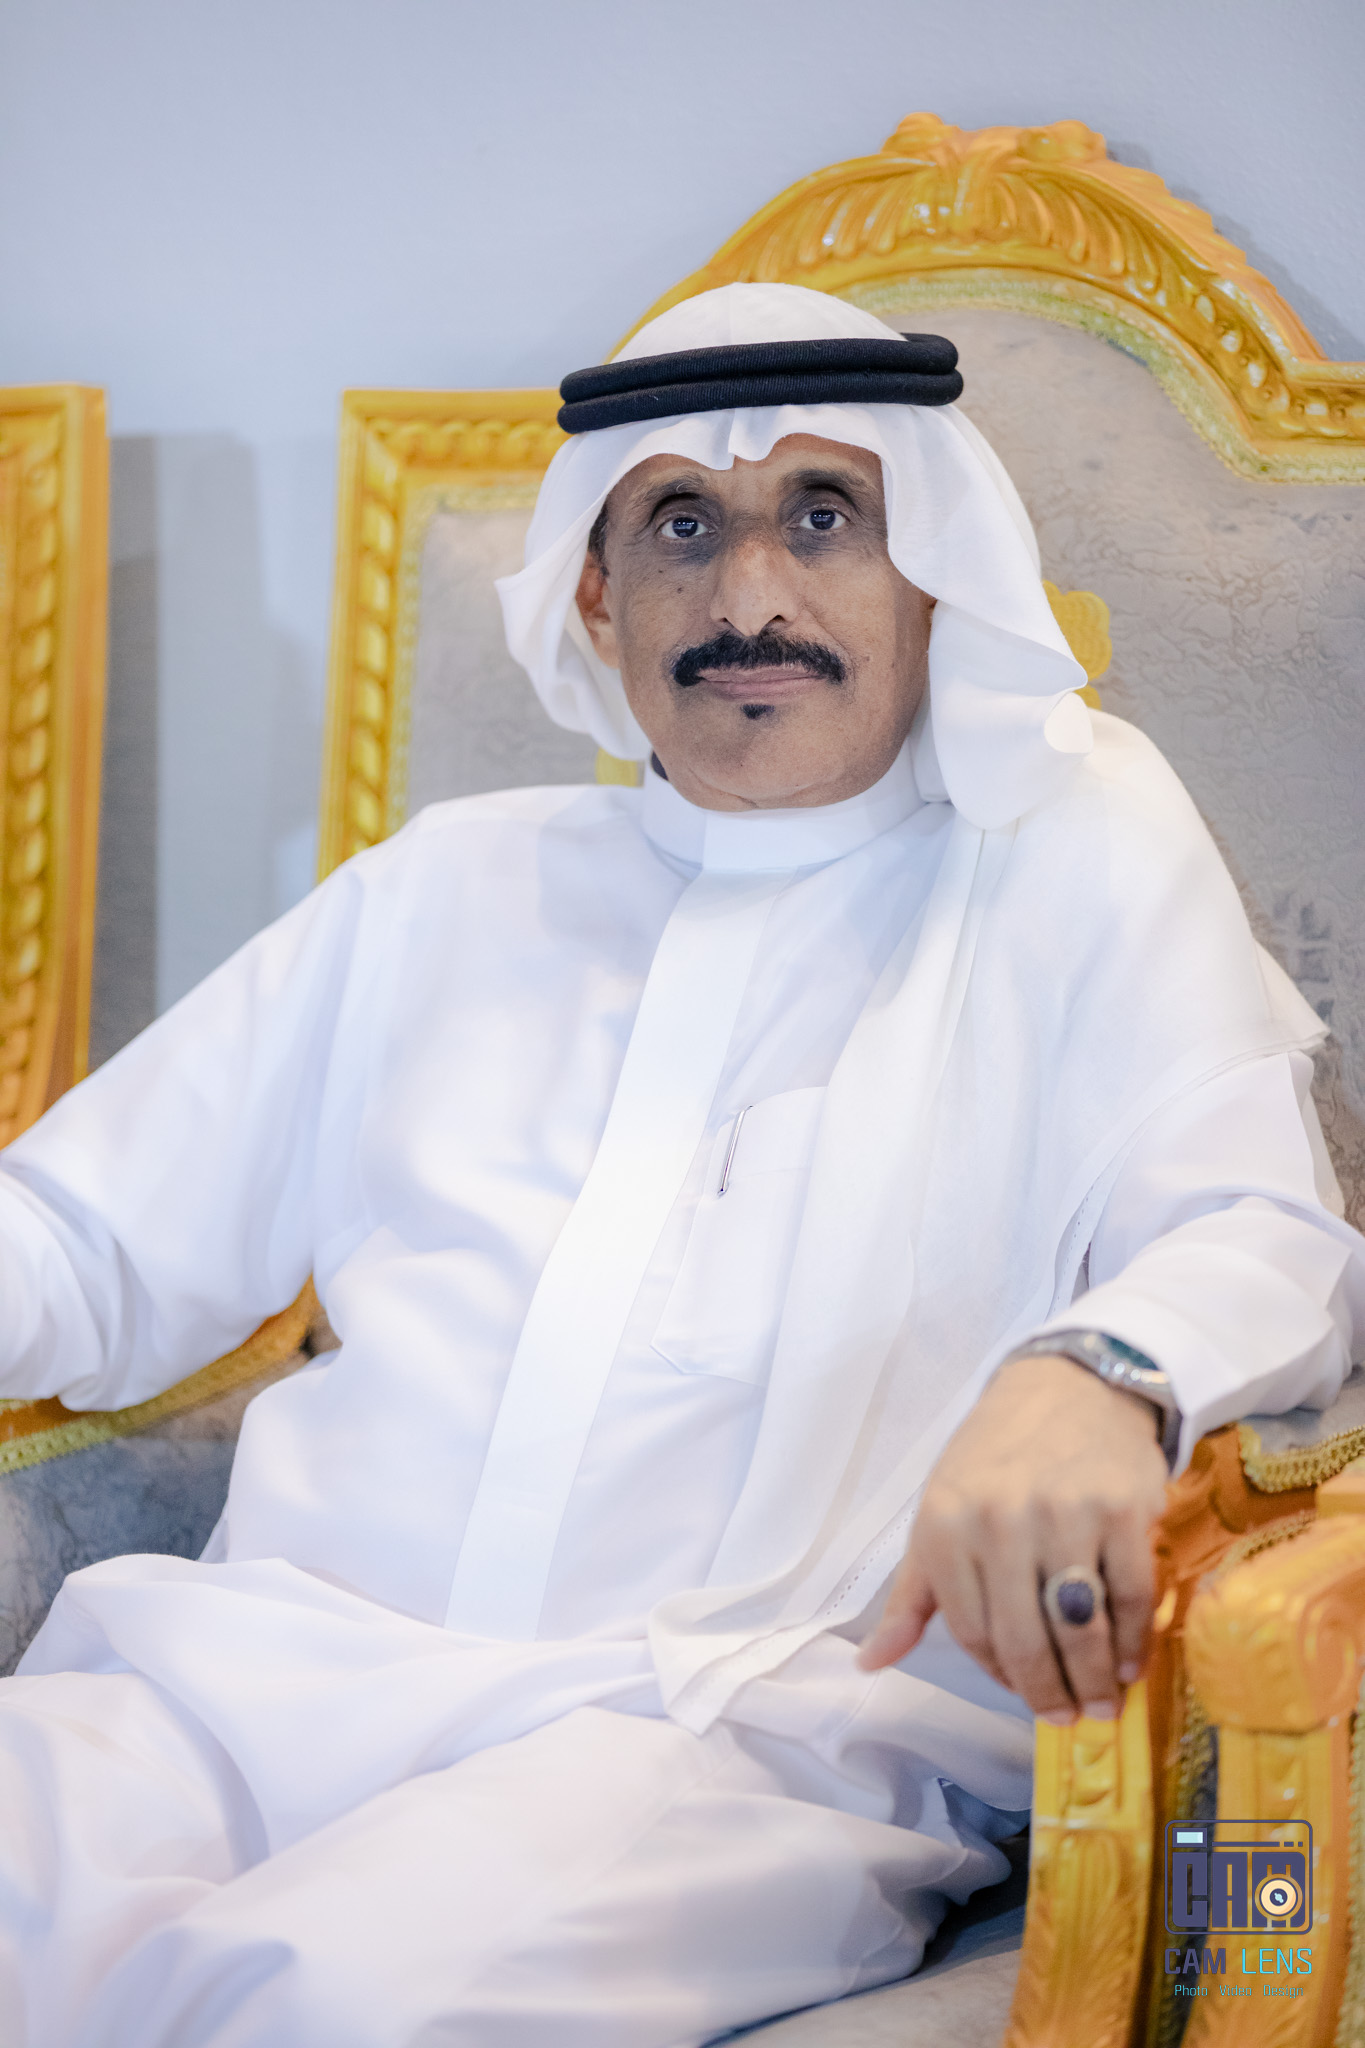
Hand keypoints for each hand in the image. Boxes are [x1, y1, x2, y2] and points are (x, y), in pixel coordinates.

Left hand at [857, 1354, 1168, 1720]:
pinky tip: (1130, 1660)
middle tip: (1070, 1717)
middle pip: (1026, 1641)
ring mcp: (1063, 1515)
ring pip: (1080, 1628)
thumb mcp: (938, 1516)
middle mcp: (999, 1521)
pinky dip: (1134, 1640)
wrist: (1070, 1386)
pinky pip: (1131, 1596)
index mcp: (944, 1527)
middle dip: (1049, 1694)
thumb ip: (910, 1596)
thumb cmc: (994, 1459)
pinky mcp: (1122, 1509)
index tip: (1021, 1693)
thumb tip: (871, 1662)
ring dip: (1093, 1680)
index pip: (970, 1632)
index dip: (999, 1675)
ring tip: (1101, 1702)